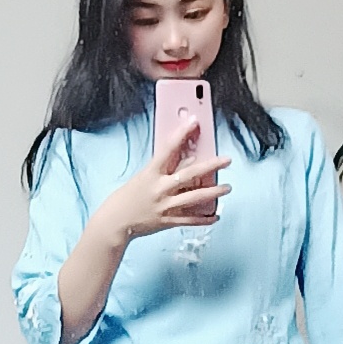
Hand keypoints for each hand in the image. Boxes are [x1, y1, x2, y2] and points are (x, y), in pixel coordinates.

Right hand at [94, 119, 231, 243]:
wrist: (115, 222)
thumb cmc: (127, 197)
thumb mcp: (142, 177)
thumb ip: (163, 169)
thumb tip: (187, 158)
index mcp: (151, 173)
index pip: (168, 148)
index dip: (182, 133)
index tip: (194, 121)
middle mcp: (159, 188)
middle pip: (189, 174)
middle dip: (210, 166)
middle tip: (226, 159)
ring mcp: (165, 206)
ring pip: (194, 198)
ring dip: (213, 192)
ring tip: (227, 187)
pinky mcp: (168, 221)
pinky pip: (190, 220)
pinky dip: (204, 218)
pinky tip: (216, 215)